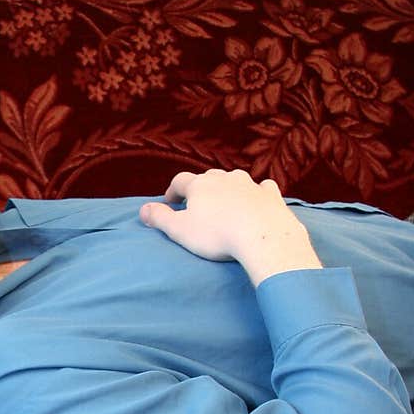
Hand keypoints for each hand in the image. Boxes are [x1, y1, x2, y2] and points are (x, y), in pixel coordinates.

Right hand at [139, 168, 321, 285]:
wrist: (263, 236)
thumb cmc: (217, 235)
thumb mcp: (180, 230)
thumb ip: (160, 218)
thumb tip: (142, 210)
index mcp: (200, 185)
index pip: (180, 181)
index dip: (172, 191)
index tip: (169, 202)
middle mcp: (224, 178)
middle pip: (208, 177)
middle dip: (200, 188)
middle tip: (196, 204)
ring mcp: (250, 184)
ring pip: (235, 179)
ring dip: (228, 188)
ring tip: (225, 202)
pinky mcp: (270, 194)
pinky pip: (262, 187)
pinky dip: (257, 192)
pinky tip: (257, 198)